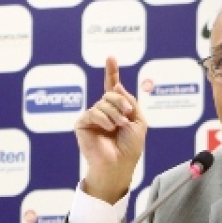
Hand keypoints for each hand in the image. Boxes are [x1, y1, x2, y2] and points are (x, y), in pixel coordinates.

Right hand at [75, 56, 146, 202]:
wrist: (119, 165)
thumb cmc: (130, 148)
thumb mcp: (139, 122)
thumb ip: (131, 102)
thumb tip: (117, 86)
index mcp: (117, 110)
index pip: (112, 87)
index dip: (111, 72)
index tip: (110, 57)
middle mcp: (103, 111)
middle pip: (111, 94)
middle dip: (122, 103)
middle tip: (127, 116)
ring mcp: (92, 117)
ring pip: (103, 102)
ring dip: (115, 114)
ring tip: (118, 127)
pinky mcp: (82, 124)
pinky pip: (93, 112)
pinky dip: (104, 119)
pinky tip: (108, 129)